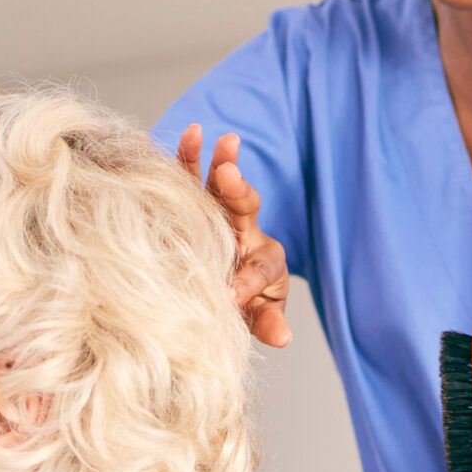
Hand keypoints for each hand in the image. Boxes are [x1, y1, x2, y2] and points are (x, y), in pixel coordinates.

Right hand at [176, 123, 289, 348]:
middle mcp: (244, 231)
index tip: (231, 296)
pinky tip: (189, 133)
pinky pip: (192, 179)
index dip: (248, 281)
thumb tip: (282, 337)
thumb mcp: (258, 316)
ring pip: (220, 186)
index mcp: (263, 261)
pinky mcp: (196, 204)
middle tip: (228, 174)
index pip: (261, 267)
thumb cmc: (245, 303)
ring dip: (218, 161)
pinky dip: (189, 158)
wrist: (227, 286)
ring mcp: (219, 214)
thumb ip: (268, 322)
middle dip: (237, 190)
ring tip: (215, 137)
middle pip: (245, 207)